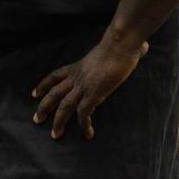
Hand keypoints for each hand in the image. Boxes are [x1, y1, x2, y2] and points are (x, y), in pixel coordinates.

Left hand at [31, 36, 148, 140]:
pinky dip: (85, 125)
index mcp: (77, 66)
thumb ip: (118, 52)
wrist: (119, 44)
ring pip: (64, 106)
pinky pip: (84, 113)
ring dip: (58, 121)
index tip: (34, 93)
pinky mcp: (94, 94)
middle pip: (54, 93)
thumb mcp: (111, 48)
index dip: (43, 85)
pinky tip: (88, 134)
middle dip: (43, 107)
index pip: (55, 76)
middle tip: (36, 120)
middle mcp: (77, 77)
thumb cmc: (119, 43)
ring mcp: (84, 86)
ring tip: (55, 135)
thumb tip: (143, 48)